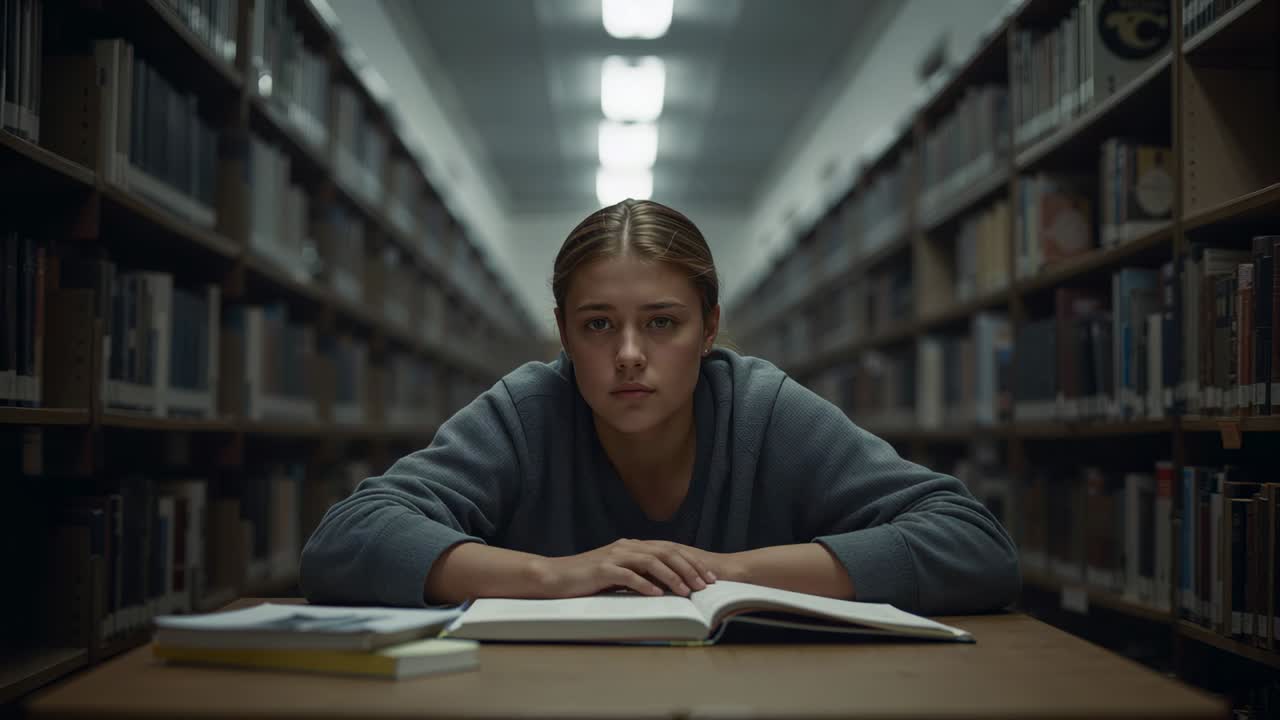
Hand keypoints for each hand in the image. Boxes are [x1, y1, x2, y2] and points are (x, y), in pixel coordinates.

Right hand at [530, 539, 722, 598]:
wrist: (554, 576)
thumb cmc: (587, 578)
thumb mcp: (617, 574)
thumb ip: (638, 574)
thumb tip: (664, 586)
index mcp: (632, 546)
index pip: (669, 550)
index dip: (691, 562)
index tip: (709, 577)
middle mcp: (626, 547)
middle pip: (665, 553)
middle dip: (689, 568)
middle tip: (706, 585)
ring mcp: (614, 556)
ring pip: (651, 562)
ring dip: (672, 577)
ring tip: (687, 592)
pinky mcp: (602, 569)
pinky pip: (627, 575)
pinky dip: (644, 585)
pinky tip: (657, 596)